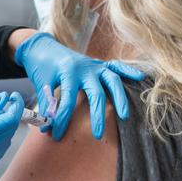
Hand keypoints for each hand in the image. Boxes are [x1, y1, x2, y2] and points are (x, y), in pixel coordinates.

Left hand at [14, 32, 143, 140]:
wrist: (41, 45)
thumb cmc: (40, 66)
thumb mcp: (40, 84)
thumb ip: (46, 105)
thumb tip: (47, 127)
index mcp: (67, 72)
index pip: (67, 101)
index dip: (62, 120)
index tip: (56, 135)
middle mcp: (84, 68)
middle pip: (95, 93)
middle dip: (97, 115)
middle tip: (97, 135)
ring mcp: (93, 64)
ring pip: (111, 80)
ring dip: (119, 98)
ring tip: (124, 116)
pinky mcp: (97, 63)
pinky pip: (116, 66)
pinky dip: (128, 71)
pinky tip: (141, 77)